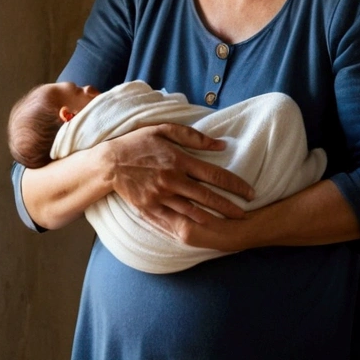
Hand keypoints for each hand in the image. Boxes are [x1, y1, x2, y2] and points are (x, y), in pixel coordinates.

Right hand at [103, 123, 254, 229]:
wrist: (109, 162)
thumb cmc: (137, 142)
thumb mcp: (164, 130)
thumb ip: (193, 137)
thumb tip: (221, 145)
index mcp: (178, 160)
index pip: (214, 174)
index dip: (235, 185)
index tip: (250, 192)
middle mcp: (172, 180)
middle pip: (208, 197)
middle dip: (229, 206)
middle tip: (246, 214)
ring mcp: (160, 196)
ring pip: (193, 211)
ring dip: (213, 219)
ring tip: (230, 225)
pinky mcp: (150, 208)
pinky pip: (173, 220)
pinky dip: (189, 225)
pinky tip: (203, 230)